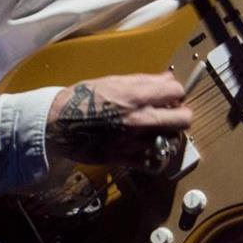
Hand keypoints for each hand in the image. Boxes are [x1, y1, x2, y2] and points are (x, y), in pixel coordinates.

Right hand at [45, 71, 193, 168]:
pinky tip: (149, 149)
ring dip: (167, 135)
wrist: (57, 124)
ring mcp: (134, 141)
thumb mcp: (114, 81)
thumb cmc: (83, 98)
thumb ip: (145, 81)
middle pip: (184, 119)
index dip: (175, 93)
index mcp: (137, 95)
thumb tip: (168, 79)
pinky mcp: (125, 159)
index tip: (169, 96)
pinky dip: (155, 157)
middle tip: (169, 114)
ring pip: (171, 141)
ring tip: (156, 131)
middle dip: (180, 114)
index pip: (178, 91)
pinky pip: (154, 163)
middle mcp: (140, 119)